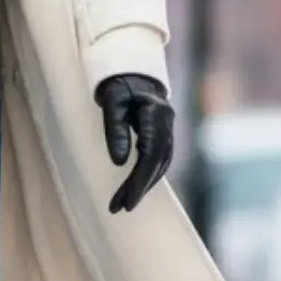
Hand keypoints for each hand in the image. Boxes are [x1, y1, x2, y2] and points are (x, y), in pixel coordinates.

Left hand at [93, 73, 173, 213]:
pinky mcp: (164, 136)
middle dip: (139, 188)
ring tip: (120, 205)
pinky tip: (132, 190)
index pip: (151, 153)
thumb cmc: (119, 85)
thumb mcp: (112, 101)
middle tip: (119, 208)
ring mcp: (168, 130)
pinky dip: (145, 177)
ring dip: (141, 186)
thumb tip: (119, 162)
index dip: (140, 179)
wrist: (135, 72)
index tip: (127, 201)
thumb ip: (115, 129)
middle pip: (157, 163)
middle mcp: (167, 124)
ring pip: (159, 165)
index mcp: (156, 113)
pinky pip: (158, 161)